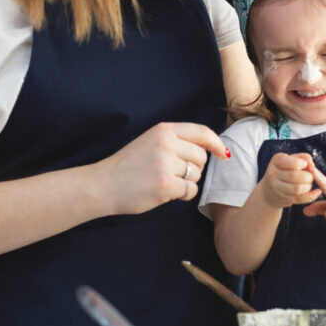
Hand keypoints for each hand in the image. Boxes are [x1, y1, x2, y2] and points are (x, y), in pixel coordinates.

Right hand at [96, 122, 228, 214]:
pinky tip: (165, 193)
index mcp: (163, 130)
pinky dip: (182, 195)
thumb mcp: (150, 142)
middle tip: (173, 174)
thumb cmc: (127, 166)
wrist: (102, 185)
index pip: (201, 132)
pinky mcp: (165, 185)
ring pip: (197, 176)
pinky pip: (190, 191)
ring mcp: (165, 164)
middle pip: (202, 157)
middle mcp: (166, 144)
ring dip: (186, 182)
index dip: (216, 144)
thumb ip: (176, 142)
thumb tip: (211, 149)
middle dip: (194, 169)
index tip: (223, 154)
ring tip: (164, 182)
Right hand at [260, 152, 321, 208]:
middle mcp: (273, 175)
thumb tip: (311, 164)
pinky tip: (317, 192)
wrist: (270, 189)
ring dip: (308, 186)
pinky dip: (311, 196)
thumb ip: (303, 157)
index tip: (305, 164)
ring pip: (297, 189)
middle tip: (310, 175)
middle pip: (293, 176)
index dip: (299, 163)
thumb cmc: (285, 170)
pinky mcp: (284, 199)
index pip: (286, 162)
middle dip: (307, 176)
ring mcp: (277, 189)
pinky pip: (300, 199)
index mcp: (276, 161)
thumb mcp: (290, 159)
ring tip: (309, 183)